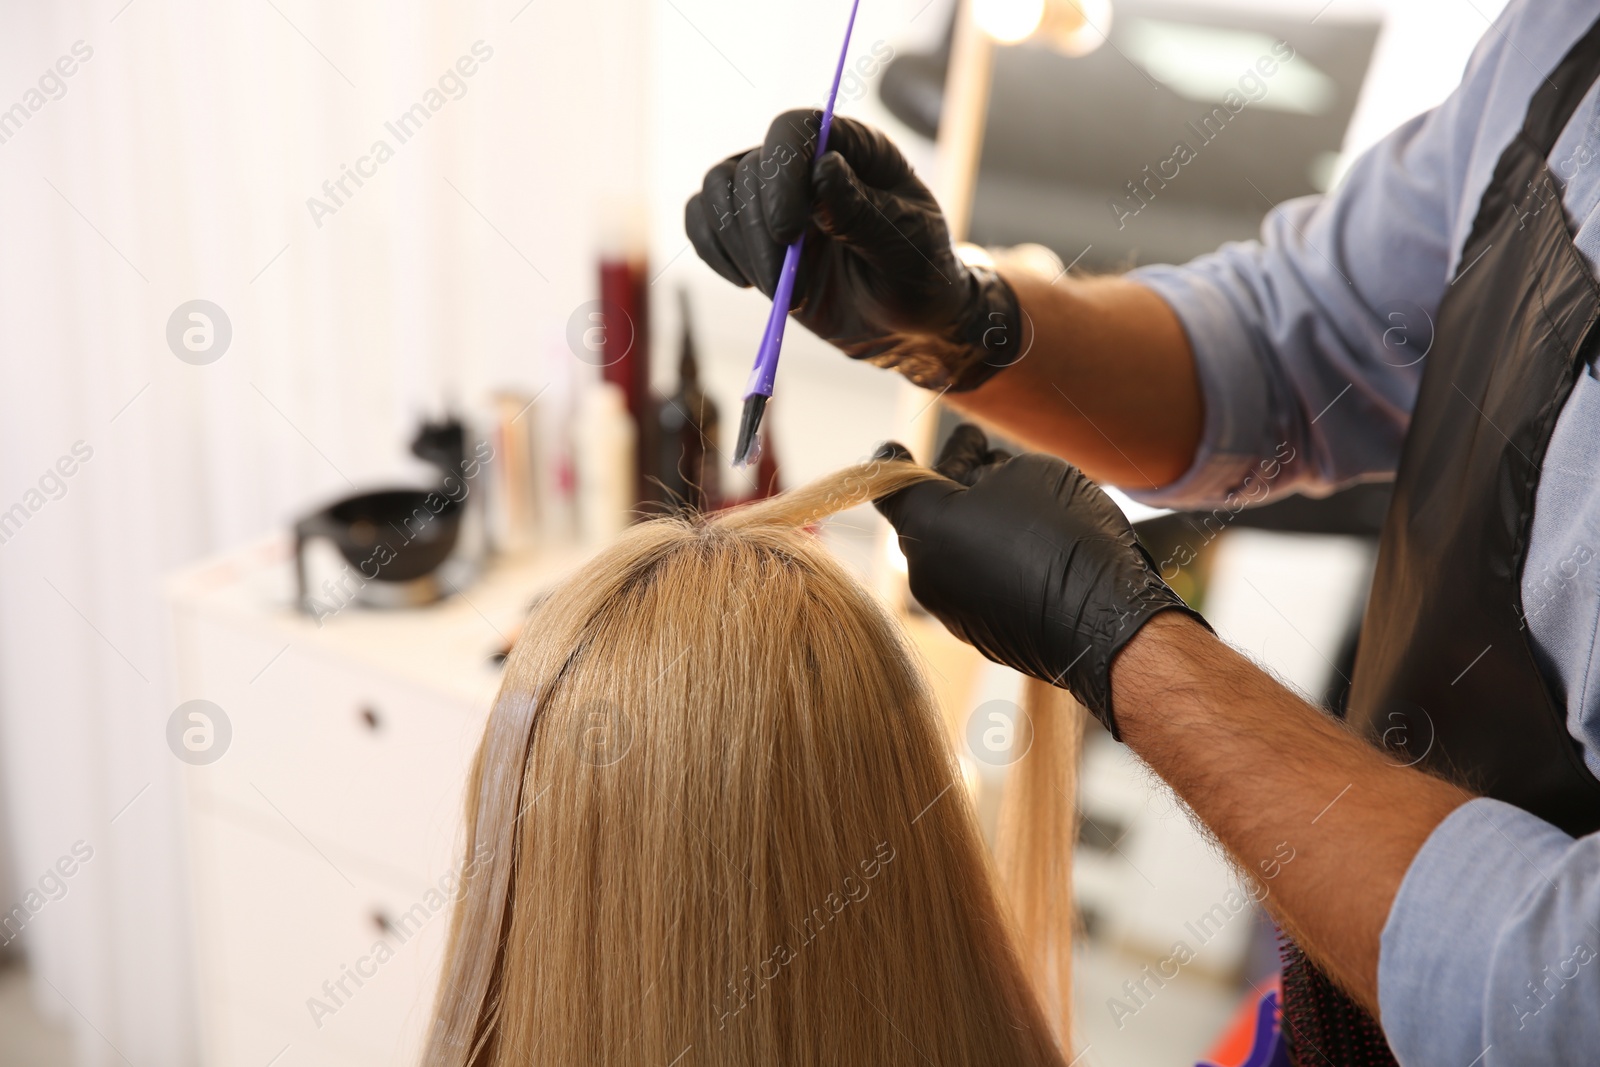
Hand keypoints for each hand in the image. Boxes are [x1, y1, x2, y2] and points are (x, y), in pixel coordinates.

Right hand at [684, 109, 1025, 391]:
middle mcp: (807, 163)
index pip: (795, 129)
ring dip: (737, 245)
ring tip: (780, 289)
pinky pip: (702, 218)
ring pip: (719, 190)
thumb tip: (822, 169)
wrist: (906, 324)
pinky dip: (711, 249)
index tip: (788, 231)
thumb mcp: (906, 246)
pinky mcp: (751, 232)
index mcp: (853, 148)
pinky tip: (744, 281)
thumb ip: (863, 211)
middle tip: (788, 285)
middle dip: (760, 233)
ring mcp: (774, 197)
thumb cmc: (918, 276)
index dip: (781, 172)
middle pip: (749, 168)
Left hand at [873, 425, 1207, 734]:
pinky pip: (977, 585)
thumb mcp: (1026, 473)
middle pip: (931, 515)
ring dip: (980, 524)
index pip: (891, 486)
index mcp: (925, 526)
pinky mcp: (980, 634)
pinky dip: (994, 563)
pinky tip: (1035, 551)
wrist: (1104, 621)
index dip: (897, 462)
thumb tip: (978, 482)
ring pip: (955, 551)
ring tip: (1026, 503)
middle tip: (989, 458)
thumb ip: (984, 470)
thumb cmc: (1063, 537)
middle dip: (958, 484)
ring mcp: (951, 609)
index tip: (895, 449)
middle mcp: (925, 573)